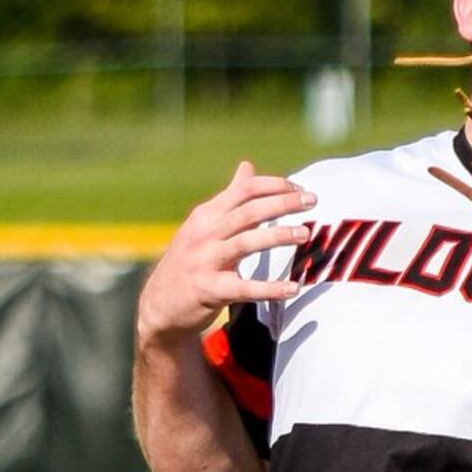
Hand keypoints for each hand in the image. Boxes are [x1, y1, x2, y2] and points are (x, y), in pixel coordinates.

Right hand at [137, 161, 315, 349]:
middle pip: (248, 211)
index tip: (299, 188)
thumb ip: (229, 198)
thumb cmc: (188, 262)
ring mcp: (206, 261)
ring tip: (305, 233)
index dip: (274, 185)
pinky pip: (245, 288)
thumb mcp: (203, 226)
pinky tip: (293, 287)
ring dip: (278, 236)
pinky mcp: (210, 290)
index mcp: (206, 215)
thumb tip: (247, 166)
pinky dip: (270, 288)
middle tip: (312, 200)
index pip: (244, 190)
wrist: (160, 304)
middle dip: (282, 203)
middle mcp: (204, 234)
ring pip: (246, 243)